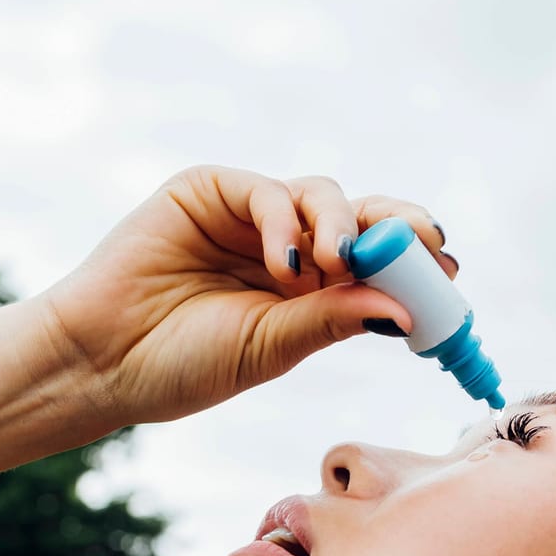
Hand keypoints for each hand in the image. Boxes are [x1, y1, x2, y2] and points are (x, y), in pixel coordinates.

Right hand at [37, 164, 453, 426]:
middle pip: (362, 218)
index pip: (377, 262)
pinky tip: (285, 263)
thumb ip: (333, 319)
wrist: (104, 362)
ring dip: (341, 228)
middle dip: (398, 228)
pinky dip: (286, 220)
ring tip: (330, 267)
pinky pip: (268, 190)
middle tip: (425, 244)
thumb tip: (405, 309)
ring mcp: (250, 217)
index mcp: (310, 290)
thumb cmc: (183, 365)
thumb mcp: (274, 348)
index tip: (451, 273)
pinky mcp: (210, 192)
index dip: (415, 261)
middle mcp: (287, 247)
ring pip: (323, 196)